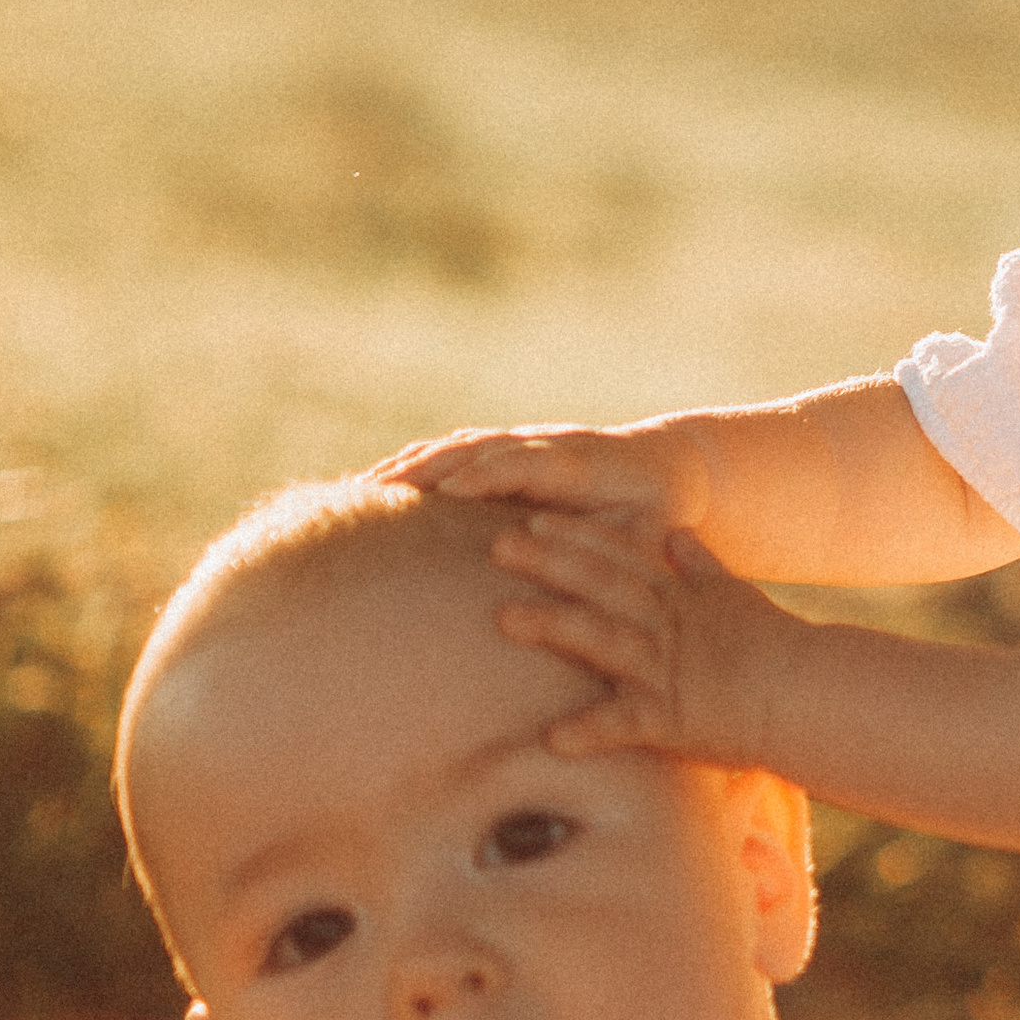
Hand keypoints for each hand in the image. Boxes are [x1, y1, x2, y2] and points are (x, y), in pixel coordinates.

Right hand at [373, 420, 712, 527]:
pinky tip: (374, 491)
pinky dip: (412, 468)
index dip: (481, 475)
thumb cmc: (658, 513)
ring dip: (406, 468)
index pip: (519, 462)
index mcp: (575, 463)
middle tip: (373, 496)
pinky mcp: (503, 452)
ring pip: (452, 448)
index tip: (443, 493)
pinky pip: (450, 455)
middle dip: (423, 470)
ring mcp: (517, 443)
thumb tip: (598, 576)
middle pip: (470, 449)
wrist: (664, 468)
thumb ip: (623, 551)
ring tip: (355, 495)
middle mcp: (539, 444)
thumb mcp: (649, 533)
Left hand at [490, 511, 804, 763]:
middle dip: (550, 563)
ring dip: (554, 627)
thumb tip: (676, 532)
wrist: (811, 696)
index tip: (534, 518)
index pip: (621, 557)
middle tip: (498, 545)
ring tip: (504, 619)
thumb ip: (700, 564)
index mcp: (678, 598)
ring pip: (604, 640)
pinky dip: (589, 732)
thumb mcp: (735, 595)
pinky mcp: (672, 719)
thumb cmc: (774, 649)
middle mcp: (667, 627)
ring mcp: (667, 670)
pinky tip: (552, 739)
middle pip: (601, 586)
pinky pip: (624, 727)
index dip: (577, 536)